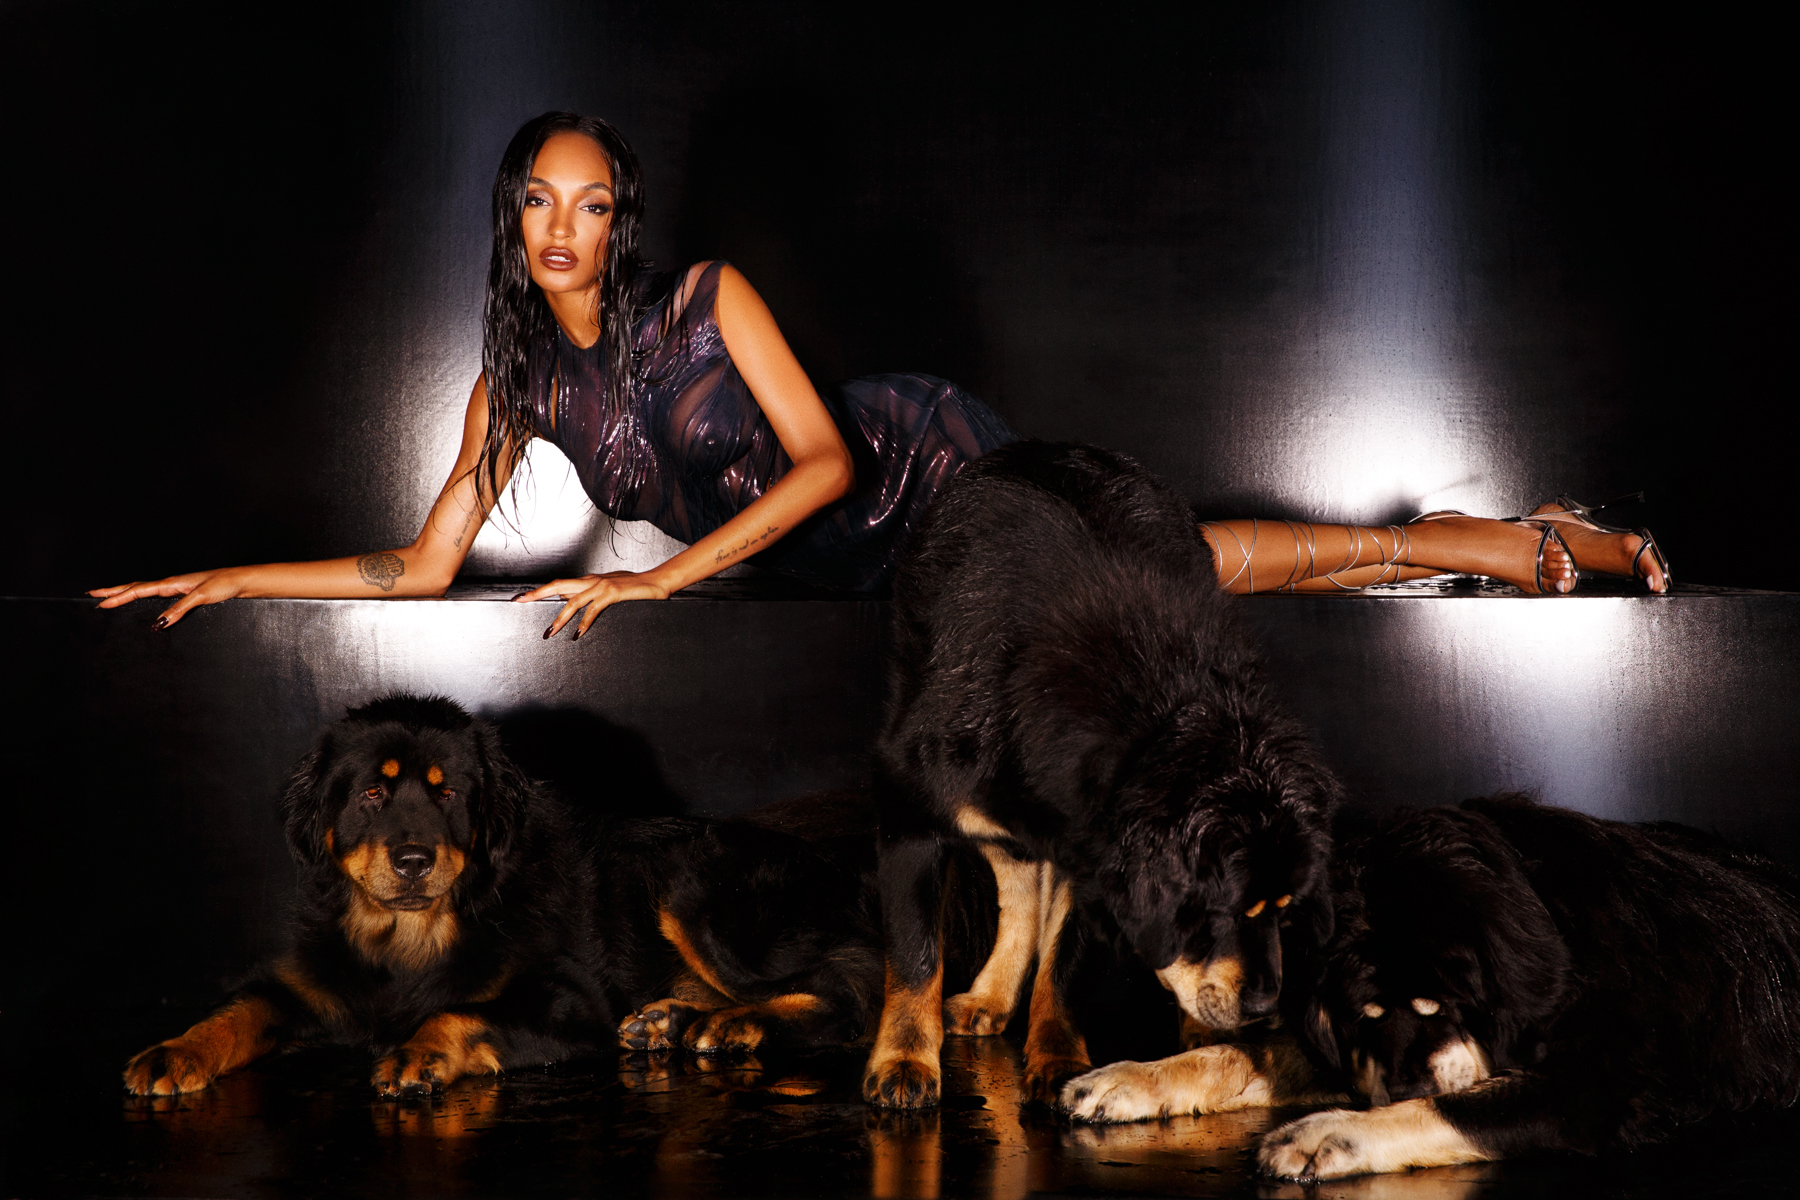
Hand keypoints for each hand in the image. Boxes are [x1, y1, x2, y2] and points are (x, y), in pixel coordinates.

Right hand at [89, 569, 249, 628]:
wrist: (242, 581)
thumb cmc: (225, 585)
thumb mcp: (202, 597)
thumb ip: (180, 609)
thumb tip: (158, 623)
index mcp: (172, 583)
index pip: (138, 590)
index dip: (118, 597)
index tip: (99, 602)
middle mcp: (172, 584)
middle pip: (136, 587)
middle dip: (114, 591)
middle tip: (93, 595)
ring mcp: (177, 588)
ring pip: (145, 590)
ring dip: (126, 593)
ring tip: (109, 597)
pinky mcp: (185, 593)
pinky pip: (156, 595)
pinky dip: (142, 597)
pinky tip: (141, 602)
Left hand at [515, 571, 671, 638]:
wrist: (657, 581)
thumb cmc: (636, 588)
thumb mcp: (608, 589)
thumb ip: (589, 594)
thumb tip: (569, 600)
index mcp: (589, 580)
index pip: (559, 584)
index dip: (540, 590)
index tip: (522, 597)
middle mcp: (592, 580)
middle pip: (558, 586)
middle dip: (537, 594)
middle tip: (520, 602)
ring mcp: (601, 586)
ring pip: (572, 601)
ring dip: (559, 618)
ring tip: (550, 633)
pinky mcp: (612, 593)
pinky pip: (593, 610)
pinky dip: (584, 623)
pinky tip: (577, 634)